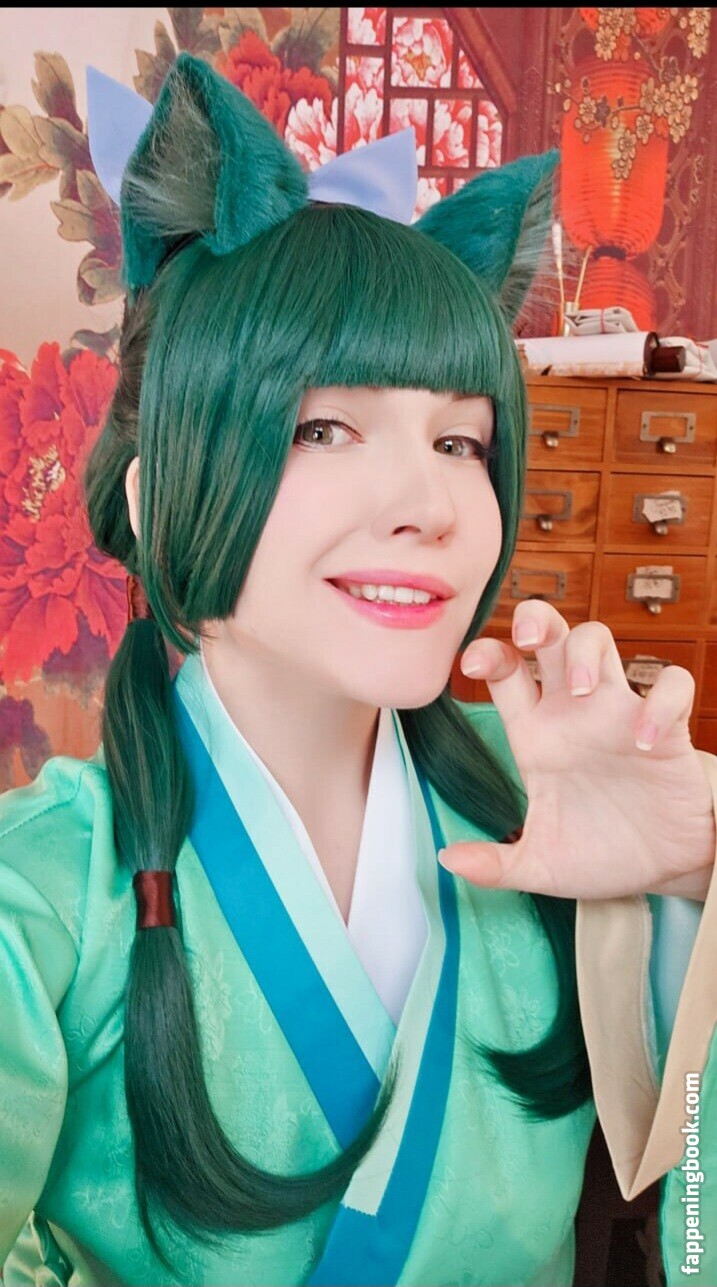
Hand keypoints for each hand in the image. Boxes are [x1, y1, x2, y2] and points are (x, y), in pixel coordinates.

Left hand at [439, 601, 715, 900]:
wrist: (659, 872)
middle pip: (551, 636)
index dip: (487, 653)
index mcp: (536, 734)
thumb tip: (447, 859)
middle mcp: (573, 713)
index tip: (472, 665)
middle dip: (537, 621)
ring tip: (580, 690)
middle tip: (529, 641)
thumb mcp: (539, 866)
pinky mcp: (668, 730)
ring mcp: (619, 715)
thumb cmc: (597, 855)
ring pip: (601, 641)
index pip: (506, 671)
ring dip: (587, 652)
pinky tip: (645, 741)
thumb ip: (495, 865)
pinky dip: (660, 703)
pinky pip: (672, 687)